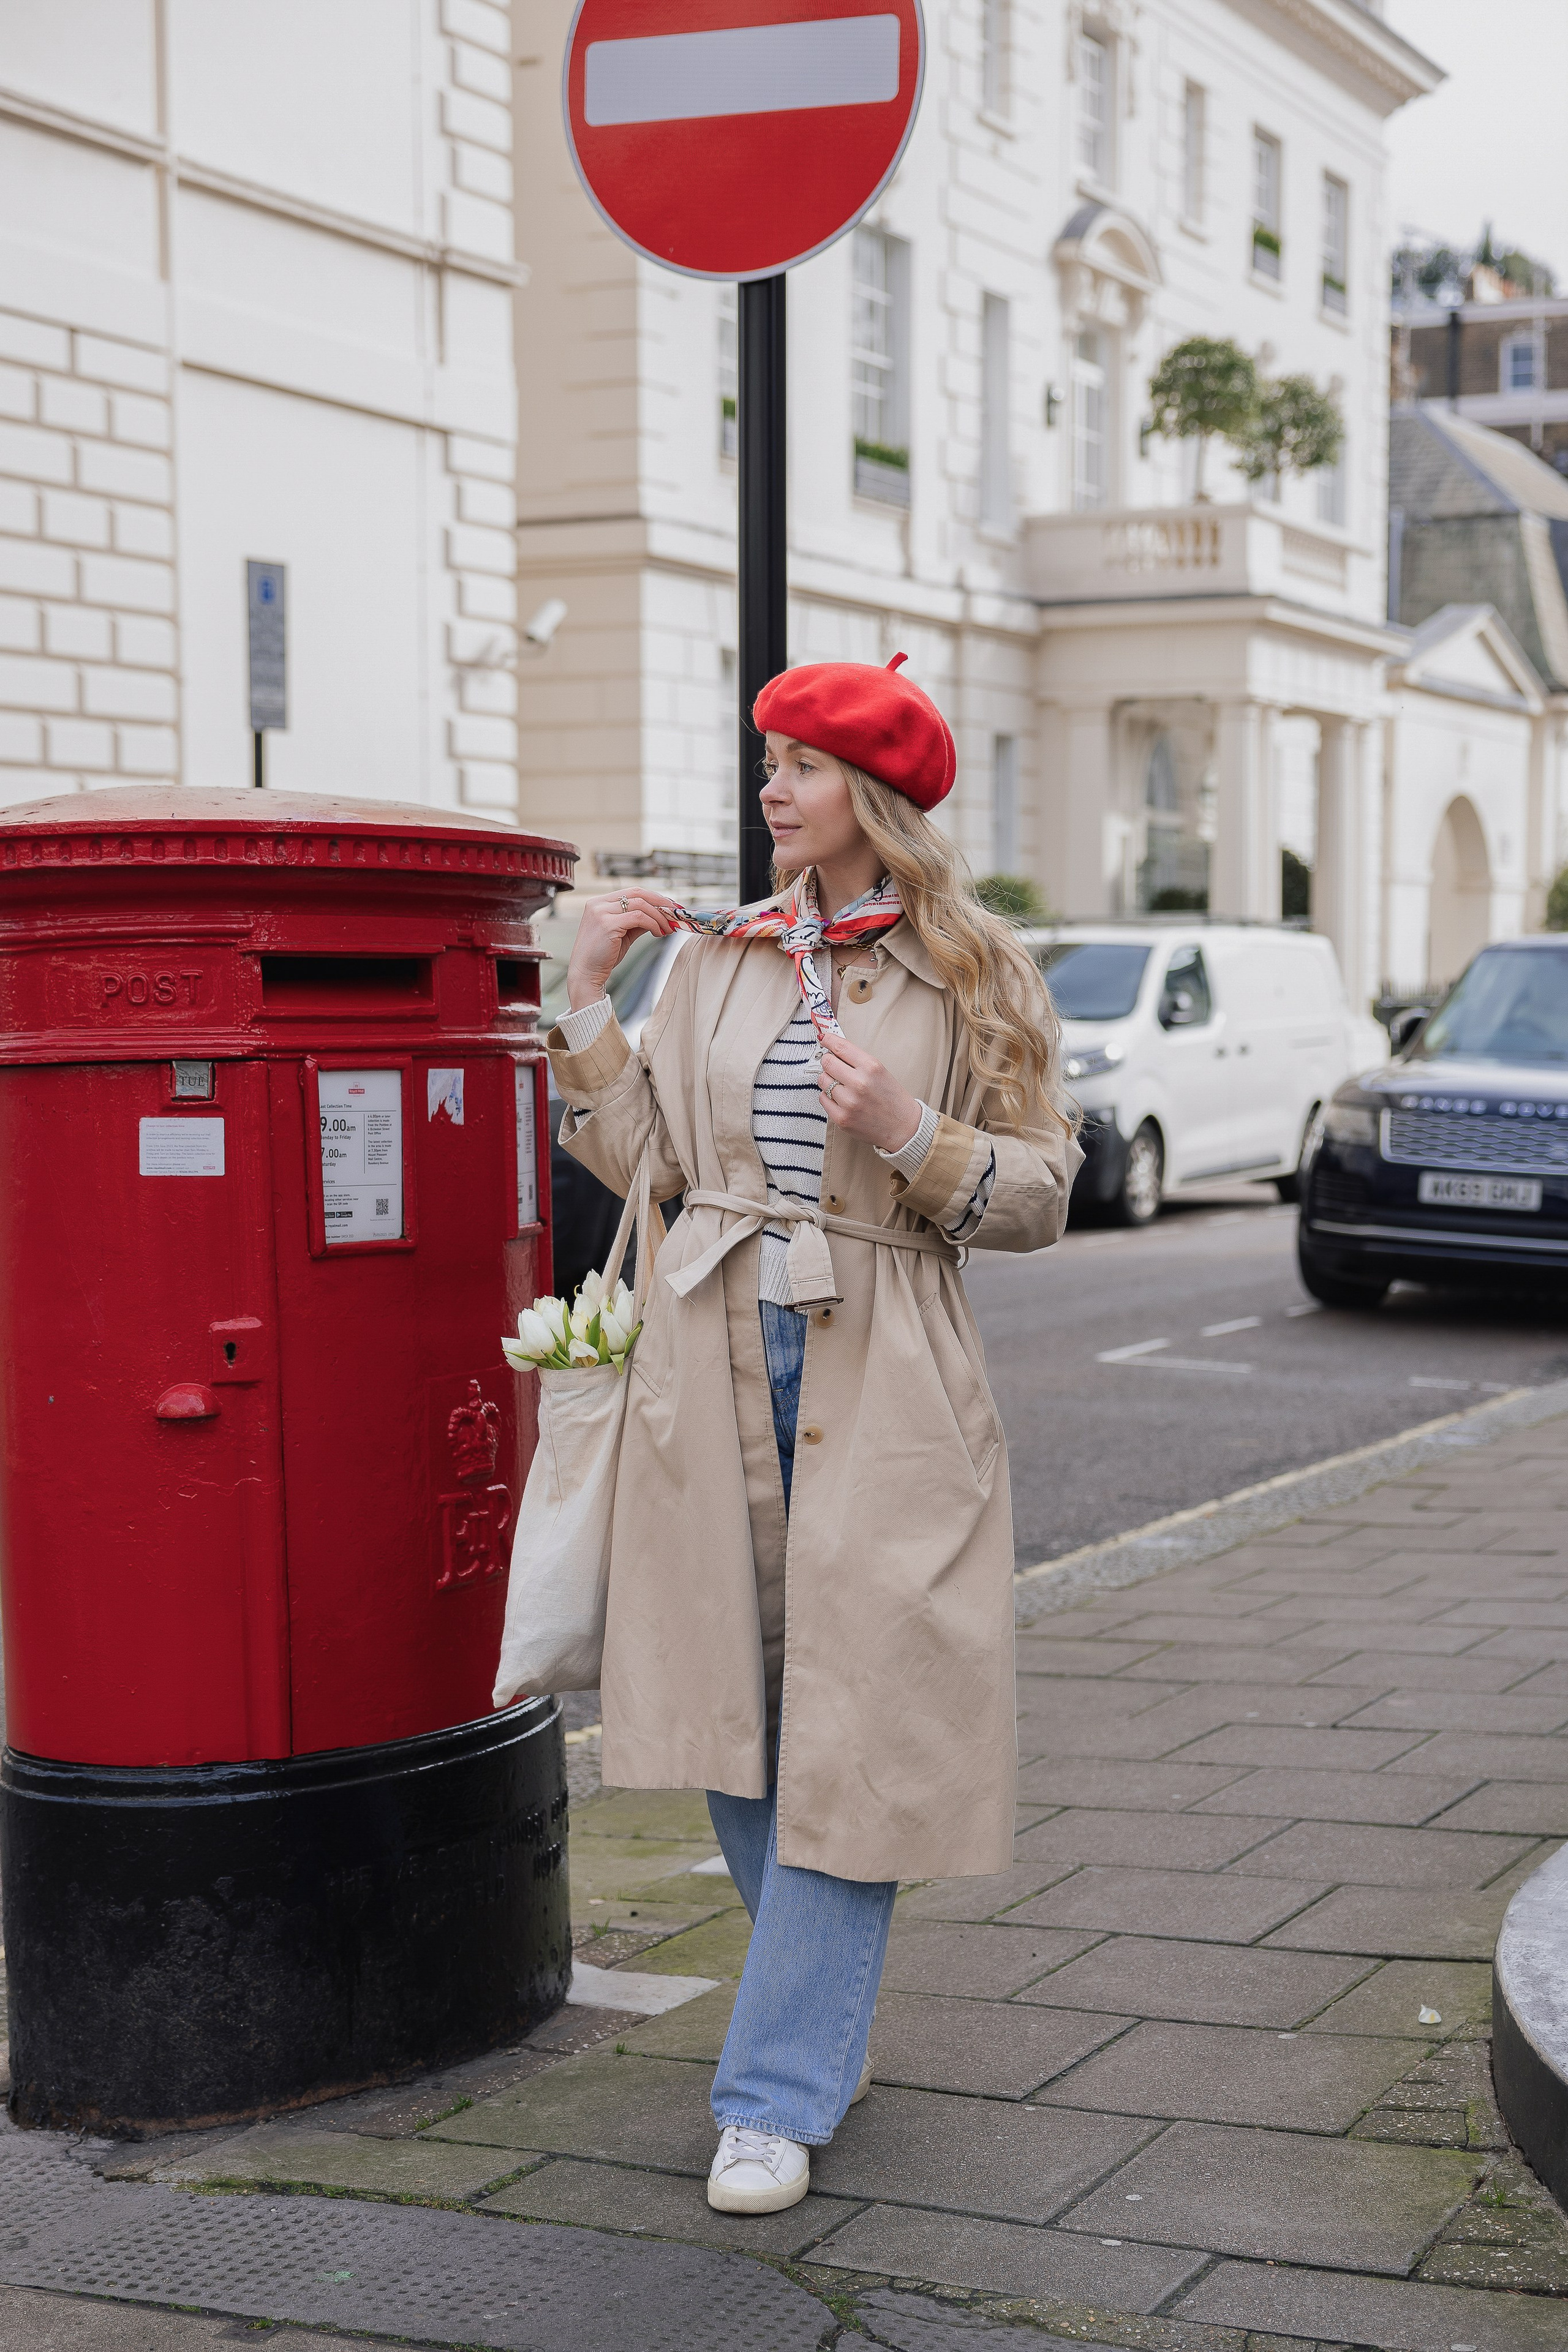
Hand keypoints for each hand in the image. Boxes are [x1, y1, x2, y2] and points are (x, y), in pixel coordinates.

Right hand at [567, 888, 679, 1009]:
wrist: (585, 974)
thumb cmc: (603, 956)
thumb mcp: (623, 934)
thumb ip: (638, 921)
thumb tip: (660, 915)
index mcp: (599, 903)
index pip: (632, 891)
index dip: (654, 897)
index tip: (671, 906)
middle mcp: (598, 904)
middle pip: (637, 893)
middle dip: (661, 902)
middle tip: (676, 913)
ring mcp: (601, 912)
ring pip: (640, 904)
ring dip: (659, 916)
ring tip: (668, 928)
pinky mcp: (607, 924)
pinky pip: (638, 917)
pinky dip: (653, 924)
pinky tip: (658, 933)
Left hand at [818, 1035, 921, 1153]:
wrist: (903, 1127)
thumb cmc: (892, 1099)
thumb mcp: (881, 1072)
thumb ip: (858, 1060)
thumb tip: (834, 1049)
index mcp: (871, 1067)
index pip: (841, 1047)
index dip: (828, 1040)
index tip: (824, 1038)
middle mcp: (859, 1083)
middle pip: (827, 1062)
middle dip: (828, 1061)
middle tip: (834, 1065)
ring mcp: (849, 1102)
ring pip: (823, 1080)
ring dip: (828, 1080)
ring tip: (842, 1086)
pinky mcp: (841, 1117)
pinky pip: (823, 1098)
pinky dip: (828, 1096)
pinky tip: (841, 1099)